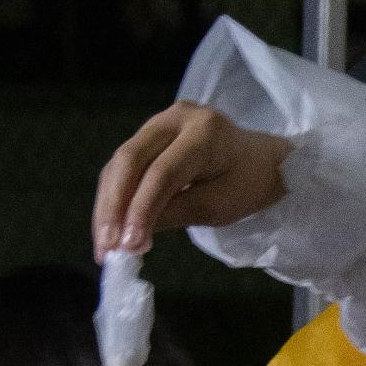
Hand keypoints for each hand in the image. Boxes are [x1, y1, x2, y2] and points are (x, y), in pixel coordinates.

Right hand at [92, 100, 294, 258]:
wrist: (260, 160)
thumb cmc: (248, 183)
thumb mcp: (220, 205)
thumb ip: (176, 214)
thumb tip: (130, 237)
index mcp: (205, 132)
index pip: (163, 171)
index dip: (141, 209)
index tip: (128, 245)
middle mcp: (176, 117)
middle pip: (131, 160)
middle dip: (113, 207)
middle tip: (107, 247)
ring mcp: (159, 123)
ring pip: (120, 163)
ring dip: (108, 206)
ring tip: (105, 246)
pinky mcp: (149, 134)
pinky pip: (124, 166)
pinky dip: (115, 198)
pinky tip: (110, 227)